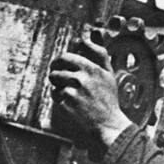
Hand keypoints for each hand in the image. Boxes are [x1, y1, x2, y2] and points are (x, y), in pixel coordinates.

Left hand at [49, 34, 131, 148]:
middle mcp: (82, 78)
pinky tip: (70, 104)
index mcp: (92, 69)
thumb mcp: (109, 74)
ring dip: (57, 84)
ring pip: (55, 81)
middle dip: (55, 69)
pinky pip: (55, 95)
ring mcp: (73, 92)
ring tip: (68, 92)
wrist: (107, 125)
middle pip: (57, 67)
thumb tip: (86, 39)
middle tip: (56, 74)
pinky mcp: (65, 104)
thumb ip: (100, 54)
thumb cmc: (108, 99)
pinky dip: (59, 98)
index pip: (67, 56)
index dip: (61, 59)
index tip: (60, 63)